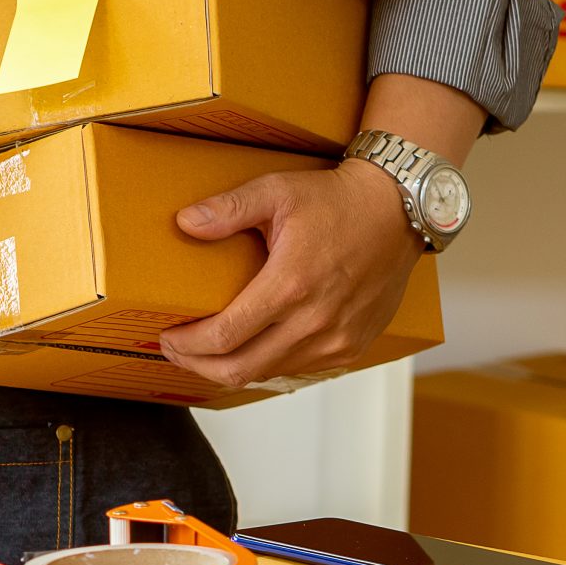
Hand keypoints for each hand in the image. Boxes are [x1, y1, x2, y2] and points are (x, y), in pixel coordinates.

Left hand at [156, 162, 422, 390]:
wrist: (398, 210)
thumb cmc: (338, 201)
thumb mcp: (277, 191)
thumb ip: (228, 208)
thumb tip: (185, 223)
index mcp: (290, 286)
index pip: (223, 337)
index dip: (187, 345)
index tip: (167, 337)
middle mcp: (315, 321)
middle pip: (239, 368)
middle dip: (198, 364)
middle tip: (176, 350)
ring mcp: (336, 339)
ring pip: (267, 373)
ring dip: (231, 367)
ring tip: (207, 350)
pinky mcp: (352, 346)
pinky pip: (298, 370)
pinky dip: (267, 364)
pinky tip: (251, 347)